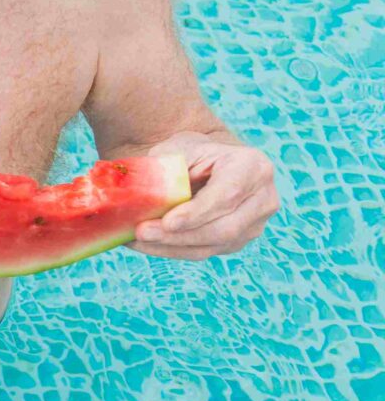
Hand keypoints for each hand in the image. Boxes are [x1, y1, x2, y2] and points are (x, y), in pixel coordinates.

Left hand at [131, 131, 279, 259]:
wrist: (208, 163)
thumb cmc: (192, 154)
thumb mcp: (179, 149)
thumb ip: (167, 168)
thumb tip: (142, 195)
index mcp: (253, 166)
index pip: (228, 194)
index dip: (198, 212)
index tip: (167, 222)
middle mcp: (263, 198)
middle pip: (224, 227)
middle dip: (180, 234)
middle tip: (141, 233)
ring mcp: (255, 224)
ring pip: (214, 244)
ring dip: (172, 246)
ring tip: (137, 239)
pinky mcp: (239, 241)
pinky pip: (206, 251)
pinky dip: (174, 250)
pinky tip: (147, 244)